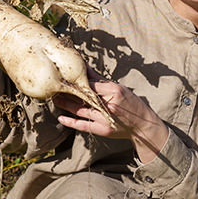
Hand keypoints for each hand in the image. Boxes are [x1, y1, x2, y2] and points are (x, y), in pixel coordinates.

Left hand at [53, 67, 168, 163]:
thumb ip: (101, 81)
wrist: (142, 125)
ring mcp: (105, 118)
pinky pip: (83, 125)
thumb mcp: (119, 87)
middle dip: (68, 91)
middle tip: (55, 86)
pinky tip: (61, 118)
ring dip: (66, 104)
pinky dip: (71, 122)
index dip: (76, 79)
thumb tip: (85, 69)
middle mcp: (108, 104)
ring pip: (80, 110)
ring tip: (55, 99)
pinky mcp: (102, 130)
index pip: (90, 83)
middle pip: (83, 96)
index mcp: (113, 90)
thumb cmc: (131, 103)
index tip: (65, 74)